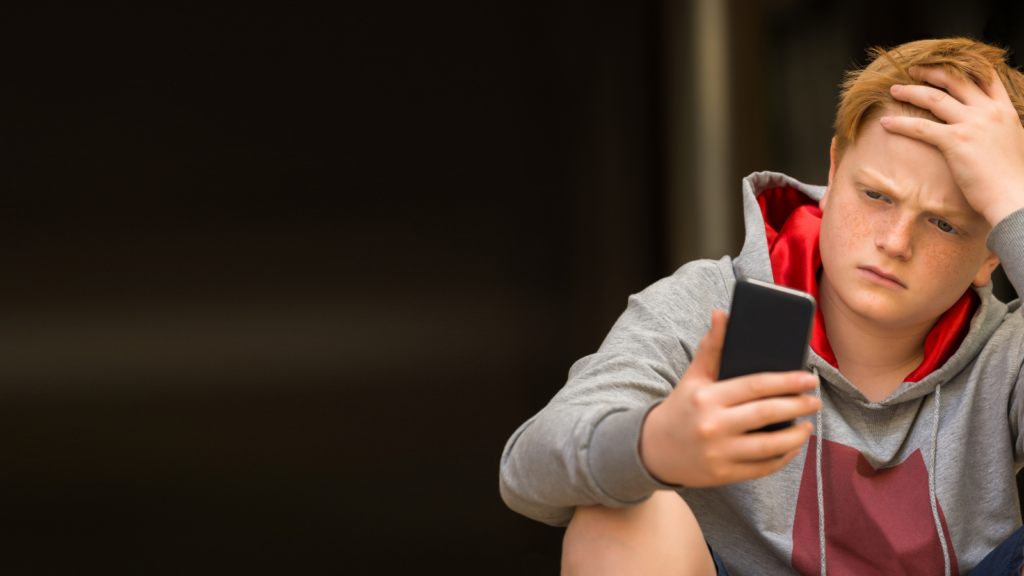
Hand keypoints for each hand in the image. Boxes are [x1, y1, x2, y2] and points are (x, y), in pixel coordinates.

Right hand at [639, 310, 821, 486]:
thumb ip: (711, 347)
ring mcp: (719, 453)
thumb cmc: (680, 408)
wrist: (652, 450)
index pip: (756, 386)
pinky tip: (792, 446)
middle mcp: (713, 425)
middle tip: (815, 400)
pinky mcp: (723, 474)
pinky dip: (783, 457)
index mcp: (707, 397)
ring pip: (770, 445)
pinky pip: (762, 467)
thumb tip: (723, 314)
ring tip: (807, 425)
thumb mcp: (692, 377)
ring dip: (796, 436)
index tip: (809, 379)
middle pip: (767, 414)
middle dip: (798, 406)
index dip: (787, 382)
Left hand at [882, 65, 1023, 225]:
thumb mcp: (1013, 142)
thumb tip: (987, 132)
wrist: (1015, 196)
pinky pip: (921, 127)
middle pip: (956, 80)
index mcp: (1005, 110)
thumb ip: (998, 130)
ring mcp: (972, 124)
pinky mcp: (956, 141)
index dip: (963, 66)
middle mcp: (989, 111)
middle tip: (914, 70)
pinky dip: (900, 123)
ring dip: (911, 91)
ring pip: (934, 98)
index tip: (945, 64)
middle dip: (932, 72)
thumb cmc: (1013, 178)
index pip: (986, 75)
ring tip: (894, 89)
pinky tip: (885, 122)